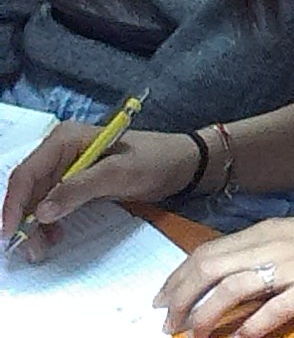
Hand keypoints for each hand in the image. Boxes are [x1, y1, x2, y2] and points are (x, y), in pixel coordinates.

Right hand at [3, 123, 196, 258]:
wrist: (181, 163)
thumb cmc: (154, 160)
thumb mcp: (118, 173)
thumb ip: (79, 189)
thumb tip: (42, 211)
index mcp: (65, 139)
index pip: (27, 173)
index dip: (13, 204)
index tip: (10, 232)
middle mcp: (60, 150)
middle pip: (29, 189)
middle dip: (24, 220)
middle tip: (30, 250)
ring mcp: (67, 166)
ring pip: (38, 199)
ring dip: (36, 225)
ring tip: (42, 248)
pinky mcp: (77, 181)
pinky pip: (53, 203)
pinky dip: (50, 221)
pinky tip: (54, 237)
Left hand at [156, 203, 293, 337]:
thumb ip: (261, 252)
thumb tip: (224, 277)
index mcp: (266, 232)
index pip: (206, 253)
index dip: (177, 279)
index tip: (161, 301)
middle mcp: (274, 245)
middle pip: (209, 269)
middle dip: (181, 299)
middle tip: (169, 324)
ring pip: (232, 288)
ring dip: (206, 315)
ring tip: (194, 334)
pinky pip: (272, 310)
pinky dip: (249, 327)